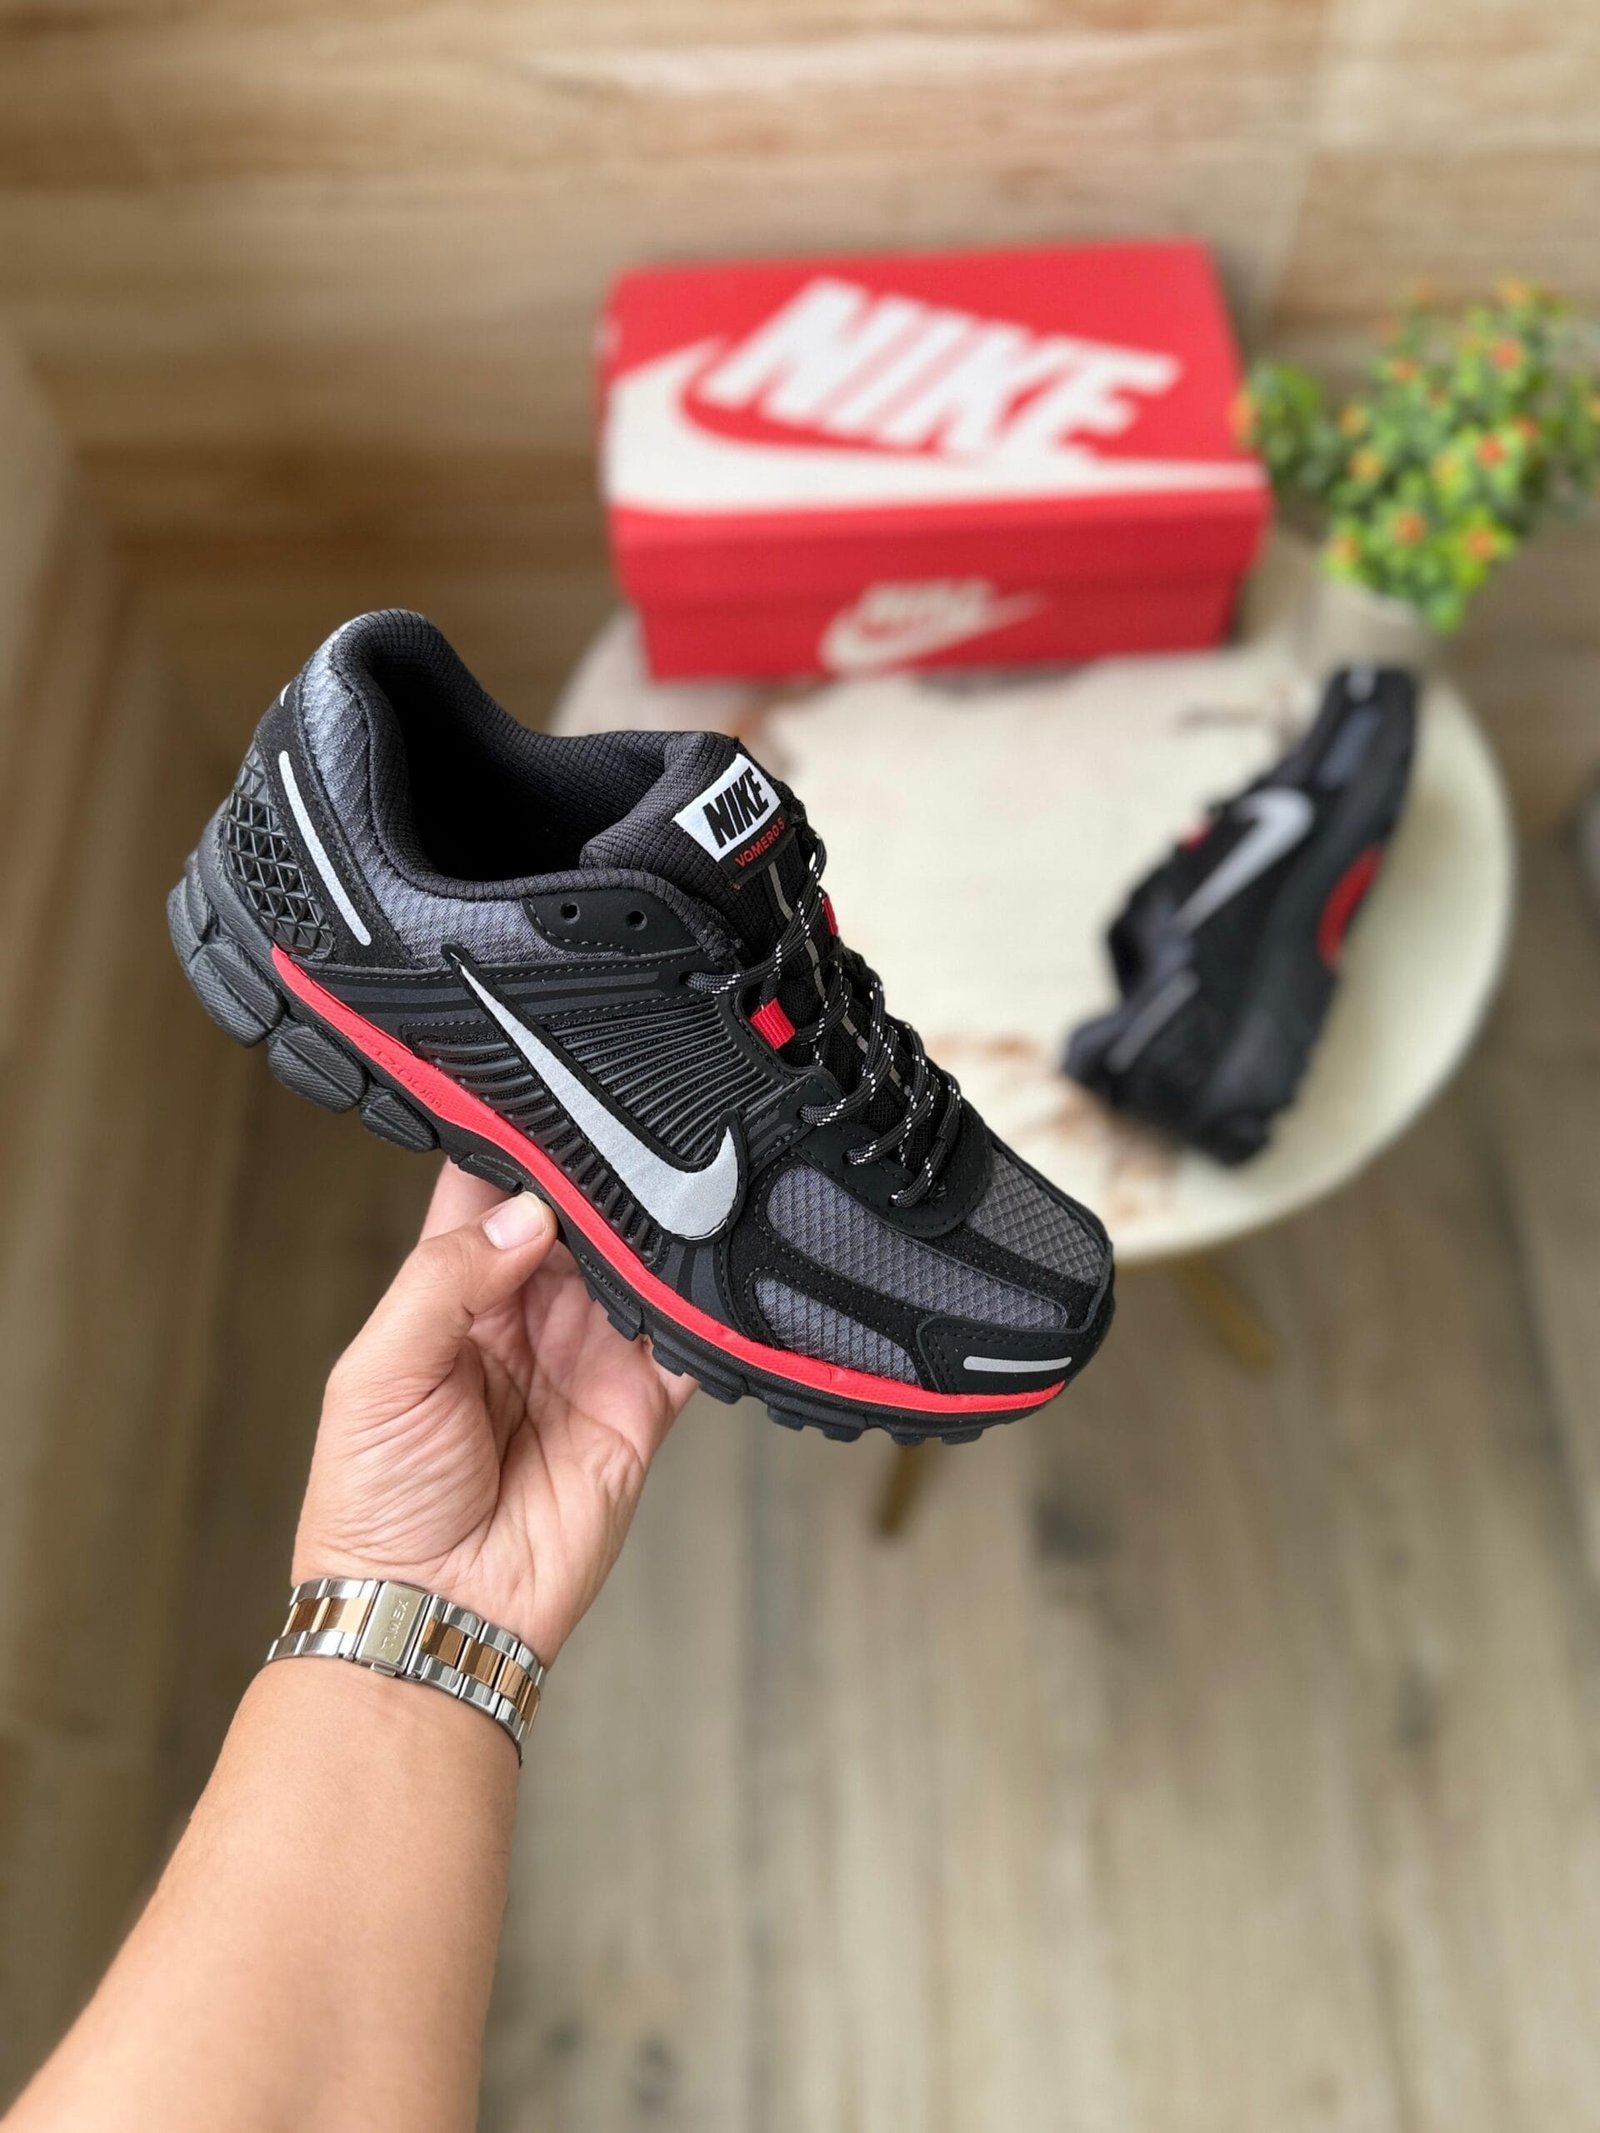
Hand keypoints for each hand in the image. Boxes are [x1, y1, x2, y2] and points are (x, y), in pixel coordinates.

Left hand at [293, 1162, 696, 1660]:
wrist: (431, 1618)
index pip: (488, 1194)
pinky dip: (704, 1310)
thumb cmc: (375, 1505)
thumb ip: (444, 1282)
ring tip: (673, 1191)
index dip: (513, 1143)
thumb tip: (527, 1211)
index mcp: (450, 1295)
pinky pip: (685, 1344)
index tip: (545, 1095)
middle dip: (600, 1181)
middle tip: (630, 1135)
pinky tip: (710, 1271)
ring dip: (655, 1235)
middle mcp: (524, 1316)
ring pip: (635, 1269)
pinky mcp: (639, 1408)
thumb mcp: (377, 1375)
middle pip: (575, 1220)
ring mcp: (585, 1359)